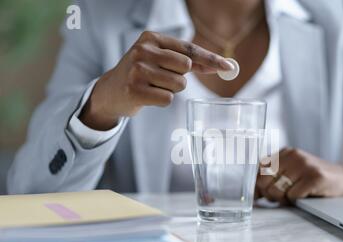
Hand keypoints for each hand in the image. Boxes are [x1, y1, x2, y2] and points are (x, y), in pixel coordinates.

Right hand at [80, 31, 232, 130]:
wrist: (111, 91)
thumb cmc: (142, 74)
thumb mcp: (161, 60)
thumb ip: (188, 62)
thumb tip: (221, 65)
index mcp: (151, 38)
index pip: (189, 49)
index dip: (211, 59)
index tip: (230, 67)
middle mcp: (143, 50)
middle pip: (186, 67)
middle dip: (181, 77)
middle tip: (163, 79)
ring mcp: (138, 70)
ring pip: (179, 84)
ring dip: (172, 90)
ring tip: (154, 87)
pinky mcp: (135, 90)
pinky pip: (168, 99)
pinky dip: (163, 100)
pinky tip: (148, 96)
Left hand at [255, 148, 342, 204]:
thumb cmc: (316, 179)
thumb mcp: (293, 172)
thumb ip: (274, 177)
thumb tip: (254, 192)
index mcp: (286, 153)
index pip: (259, 168)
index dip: (257, 184)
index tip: (259, 195)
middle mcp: (294, 155)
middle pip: (264, 180)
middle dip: (269, 194)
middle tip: (282, 197)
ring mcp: (305, 165)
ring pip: (277, 190)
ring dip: (283, 199)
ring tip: (295, 196)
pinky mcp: (315, 177)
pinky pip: (293, 196)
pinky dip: (297, 201)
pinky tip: (306, 195)